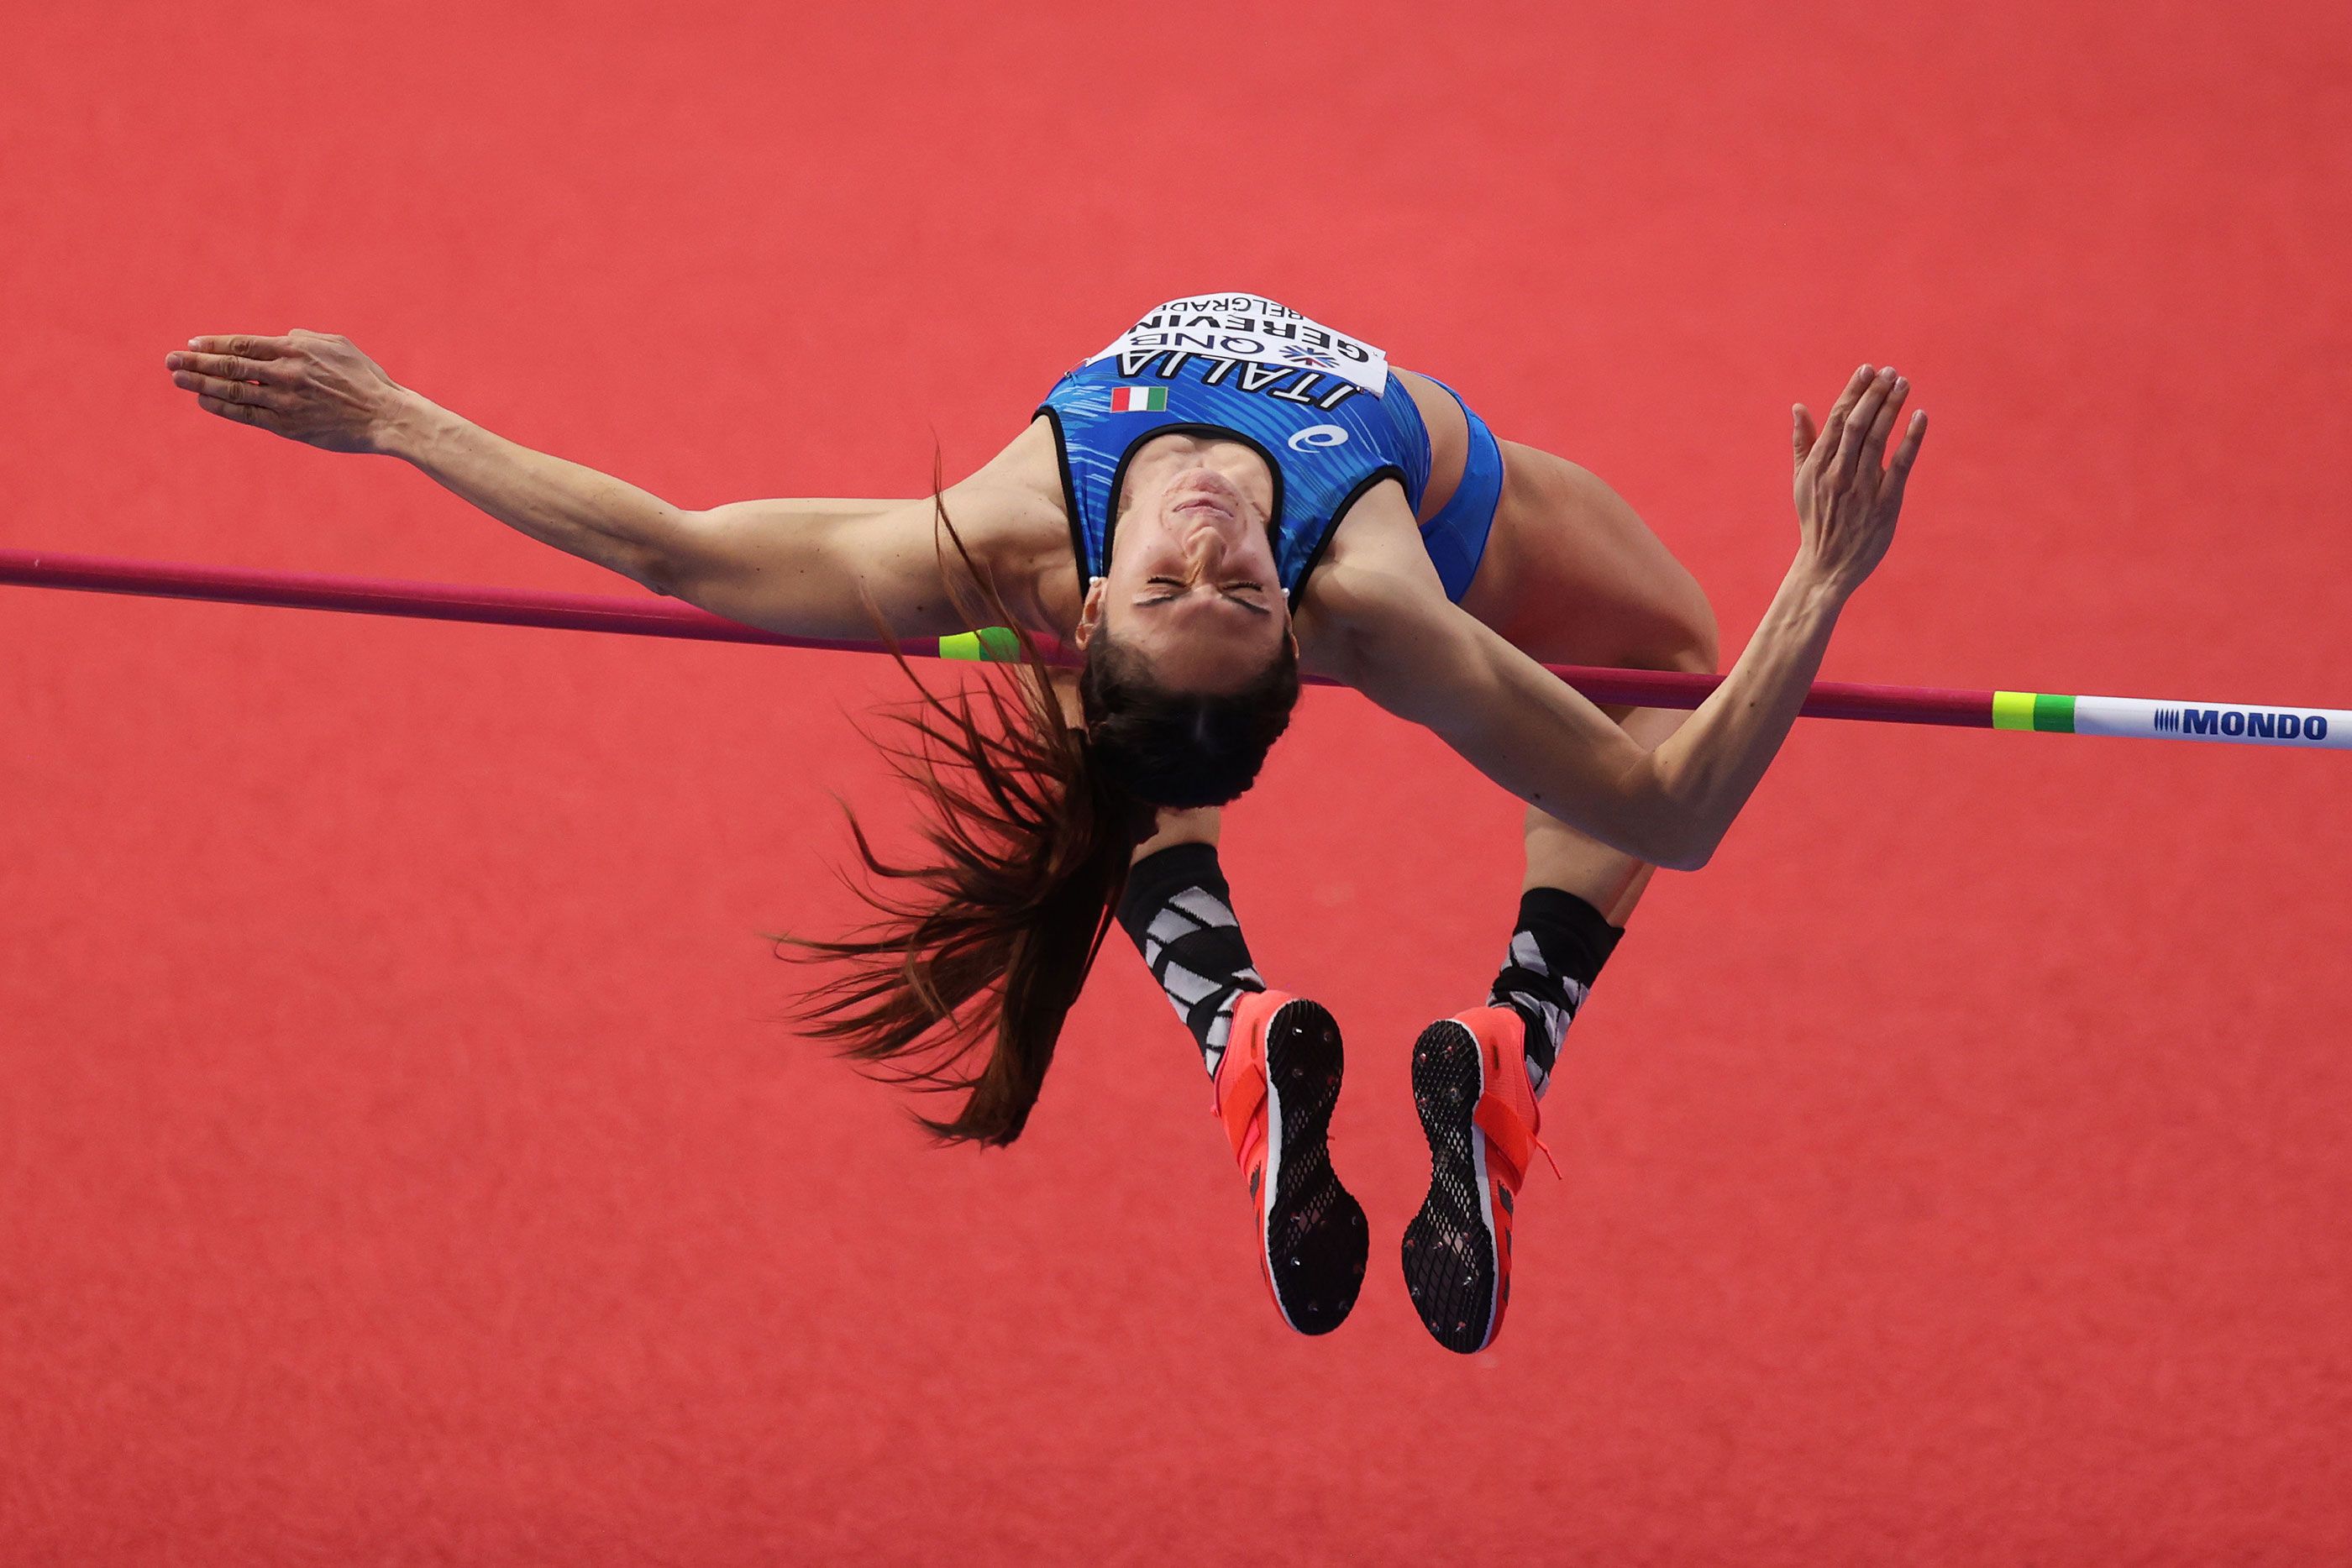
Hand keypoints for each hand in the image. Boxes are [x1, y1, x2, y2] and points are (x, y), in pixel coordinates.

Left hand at [164, 329, 410, 454]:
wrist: (387, 417)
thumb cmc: (366, 379)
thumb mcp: (337, 345)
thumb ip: (304, 338)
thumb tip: (280, 337)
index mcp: (295, 350)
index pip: (243, 344)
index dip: (213, 344)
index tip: (191, 344)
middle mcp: (285, 373)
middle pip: (229, 366)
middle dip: (195, 362)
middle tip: (169, 360)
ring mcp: (284, 401)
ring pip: (232, 390)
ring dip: (200, 384)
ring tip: (177, 378)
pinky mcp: (288, 426)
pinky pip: (246, 415)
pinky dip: (222, 407)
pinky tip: (204, 401)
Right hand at [1790, 364, 1927, 596]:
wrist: (1826, 566)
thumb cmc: (1816, 520)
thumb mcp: (1801, 482)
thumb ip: (1802, 443)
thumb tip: (1798, 407)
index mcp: (1817, 466)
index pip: (1835, 419)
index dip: (1853, 392)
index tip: (1867, 370)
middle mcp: (1838, 473)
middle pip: (1857, 424)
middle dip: (1874, 394)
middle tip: (1890, 372)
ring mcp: (1862, 488)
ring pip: (1877, 439)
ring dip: (1891, 408)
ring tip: (1903, 384)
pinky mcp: (1885, 503)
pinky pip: (1901, 465)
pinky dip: (1911, 438)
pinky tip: (1920, 416)